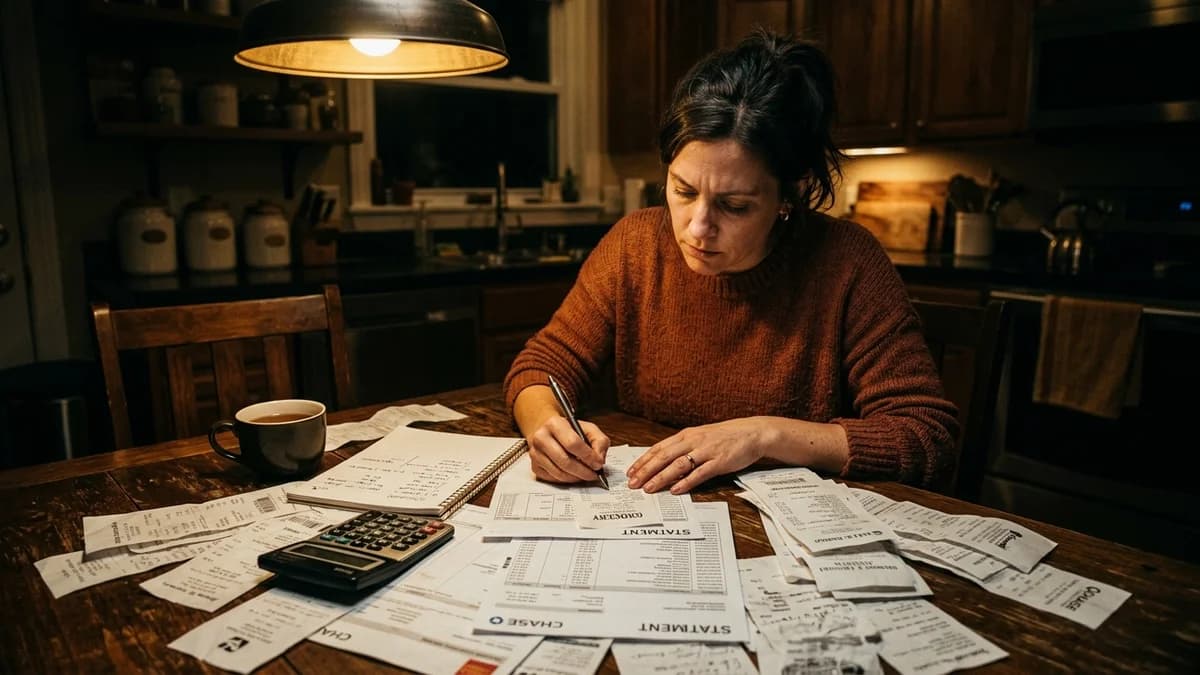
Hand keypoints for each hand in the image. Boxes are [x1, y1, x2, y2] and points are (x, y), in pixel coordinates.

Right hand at [527, 415, 610, 483]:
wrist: (550, 432)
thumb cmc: (570, 431)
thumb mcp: (589, 429)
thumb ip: (599, 441)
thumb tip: (598, 459)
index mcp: (554, 424)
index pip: (572, 443)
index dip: (587, 456)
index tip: (598, 463)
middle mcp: (541, 437)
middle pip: (565, 461)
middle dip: (583, 471)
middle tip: (594, 474)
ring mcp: (535, 453)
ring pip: (559, 473)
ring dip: (576, 477)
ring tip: (586, 474)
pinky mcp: (535, 466)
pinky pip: (553, 479)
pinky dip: (567, 480)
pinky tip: (574, 474)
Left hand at [626, 418, 770, 493]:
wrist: (752, 433)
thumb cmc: (725, 437)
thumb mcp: (700, 437)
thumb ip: (683, 448)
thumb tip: (663, 462)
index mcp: (686, 435)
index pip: (659, 448)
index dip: (643, 461)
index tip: (630, 472)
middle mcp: (693, 441)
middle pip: (664, 457)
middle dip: (646, 471)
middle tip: (633, 484)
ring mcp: (706, 451)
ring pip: (678, 465)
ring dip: (661, 477)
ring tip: (648, 488)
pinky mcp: (719, 462)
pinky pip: (699, 473)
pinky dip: (686, 482)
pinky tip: (675, 490)